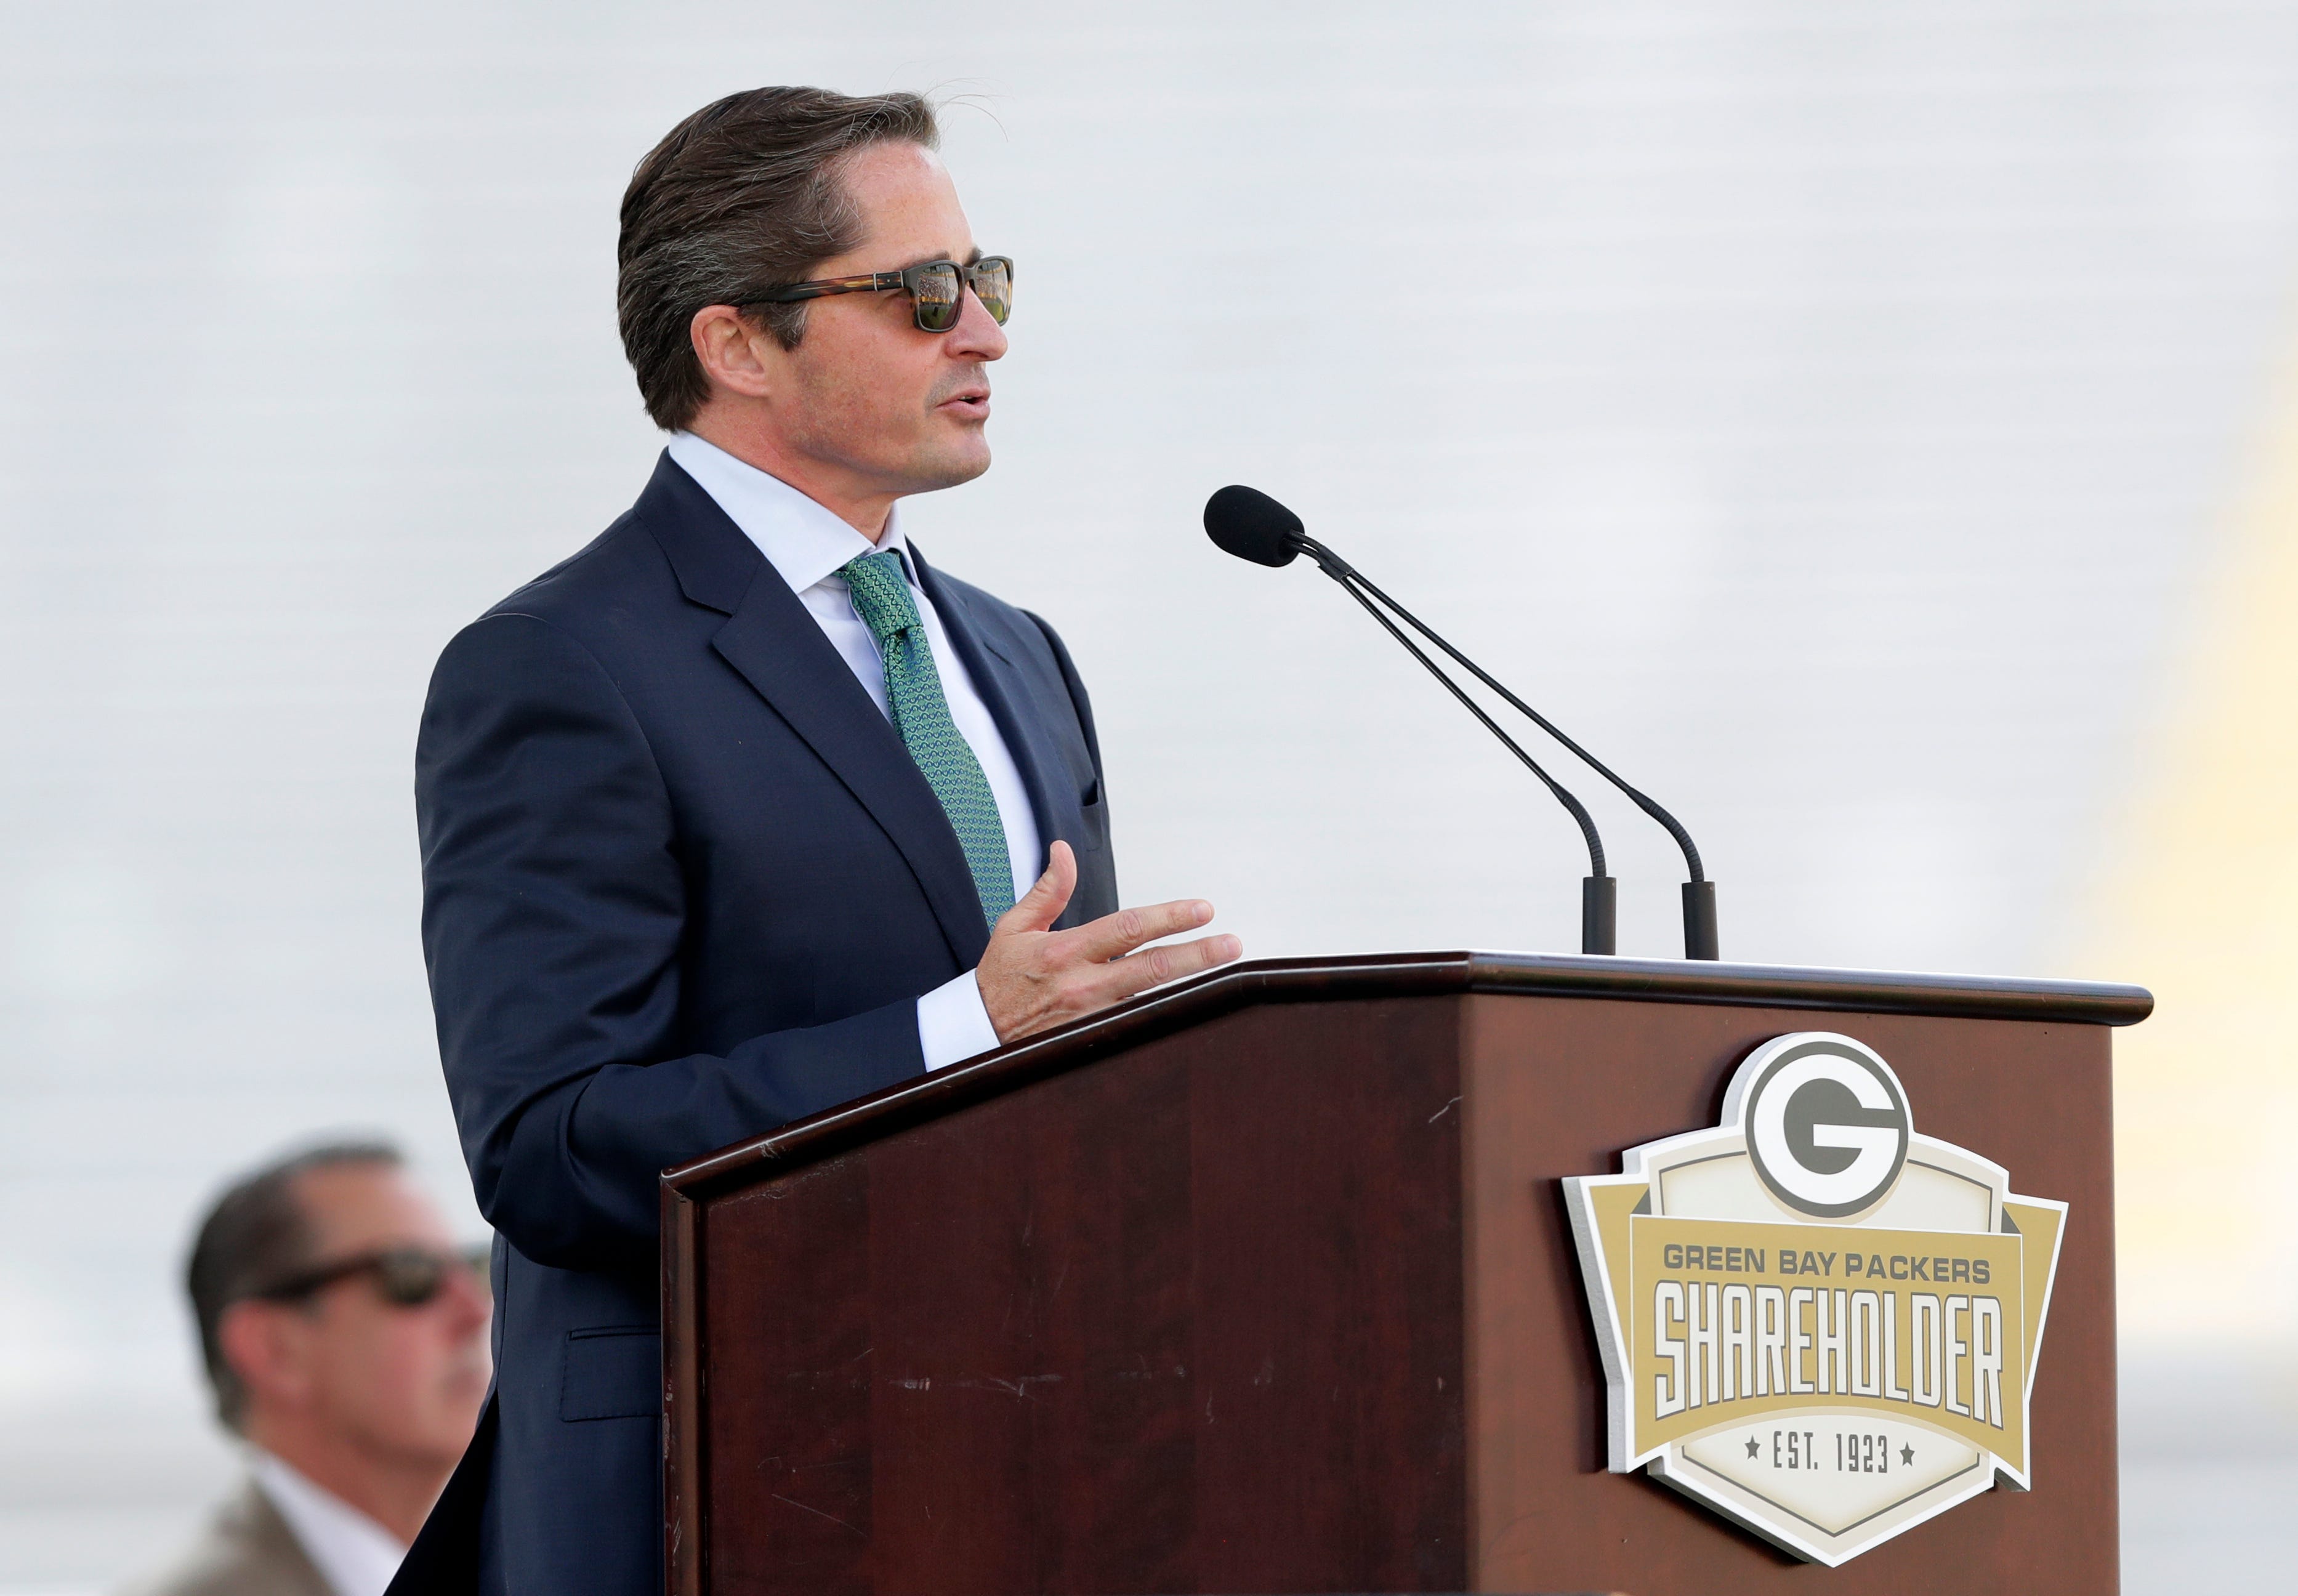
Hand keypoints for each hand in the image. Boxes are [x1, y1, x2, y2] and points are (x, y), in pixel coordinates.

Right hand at [976, 840, 1242, 1043]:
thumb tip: (1064, 851)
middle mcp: (1083, 986)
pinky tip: (1194, 1009)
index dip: (1169, 918)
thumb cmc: (999, 978)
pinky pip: (1135, 1027)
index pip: (1128, 929)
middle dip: (1198, 955)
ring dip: (1190, 988)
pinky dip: (1164, 1016)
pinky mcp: (1092, 1041)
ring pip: (1151, 1001)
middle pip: (1152, 968)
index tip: (1203, 910)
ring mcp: (1091, 1018)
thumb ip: (1048, 890)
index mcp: (1065, 952)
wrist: (976, 1035)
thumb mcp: (1015, 927)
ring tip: (1226, 975)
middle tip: (1232, 944)